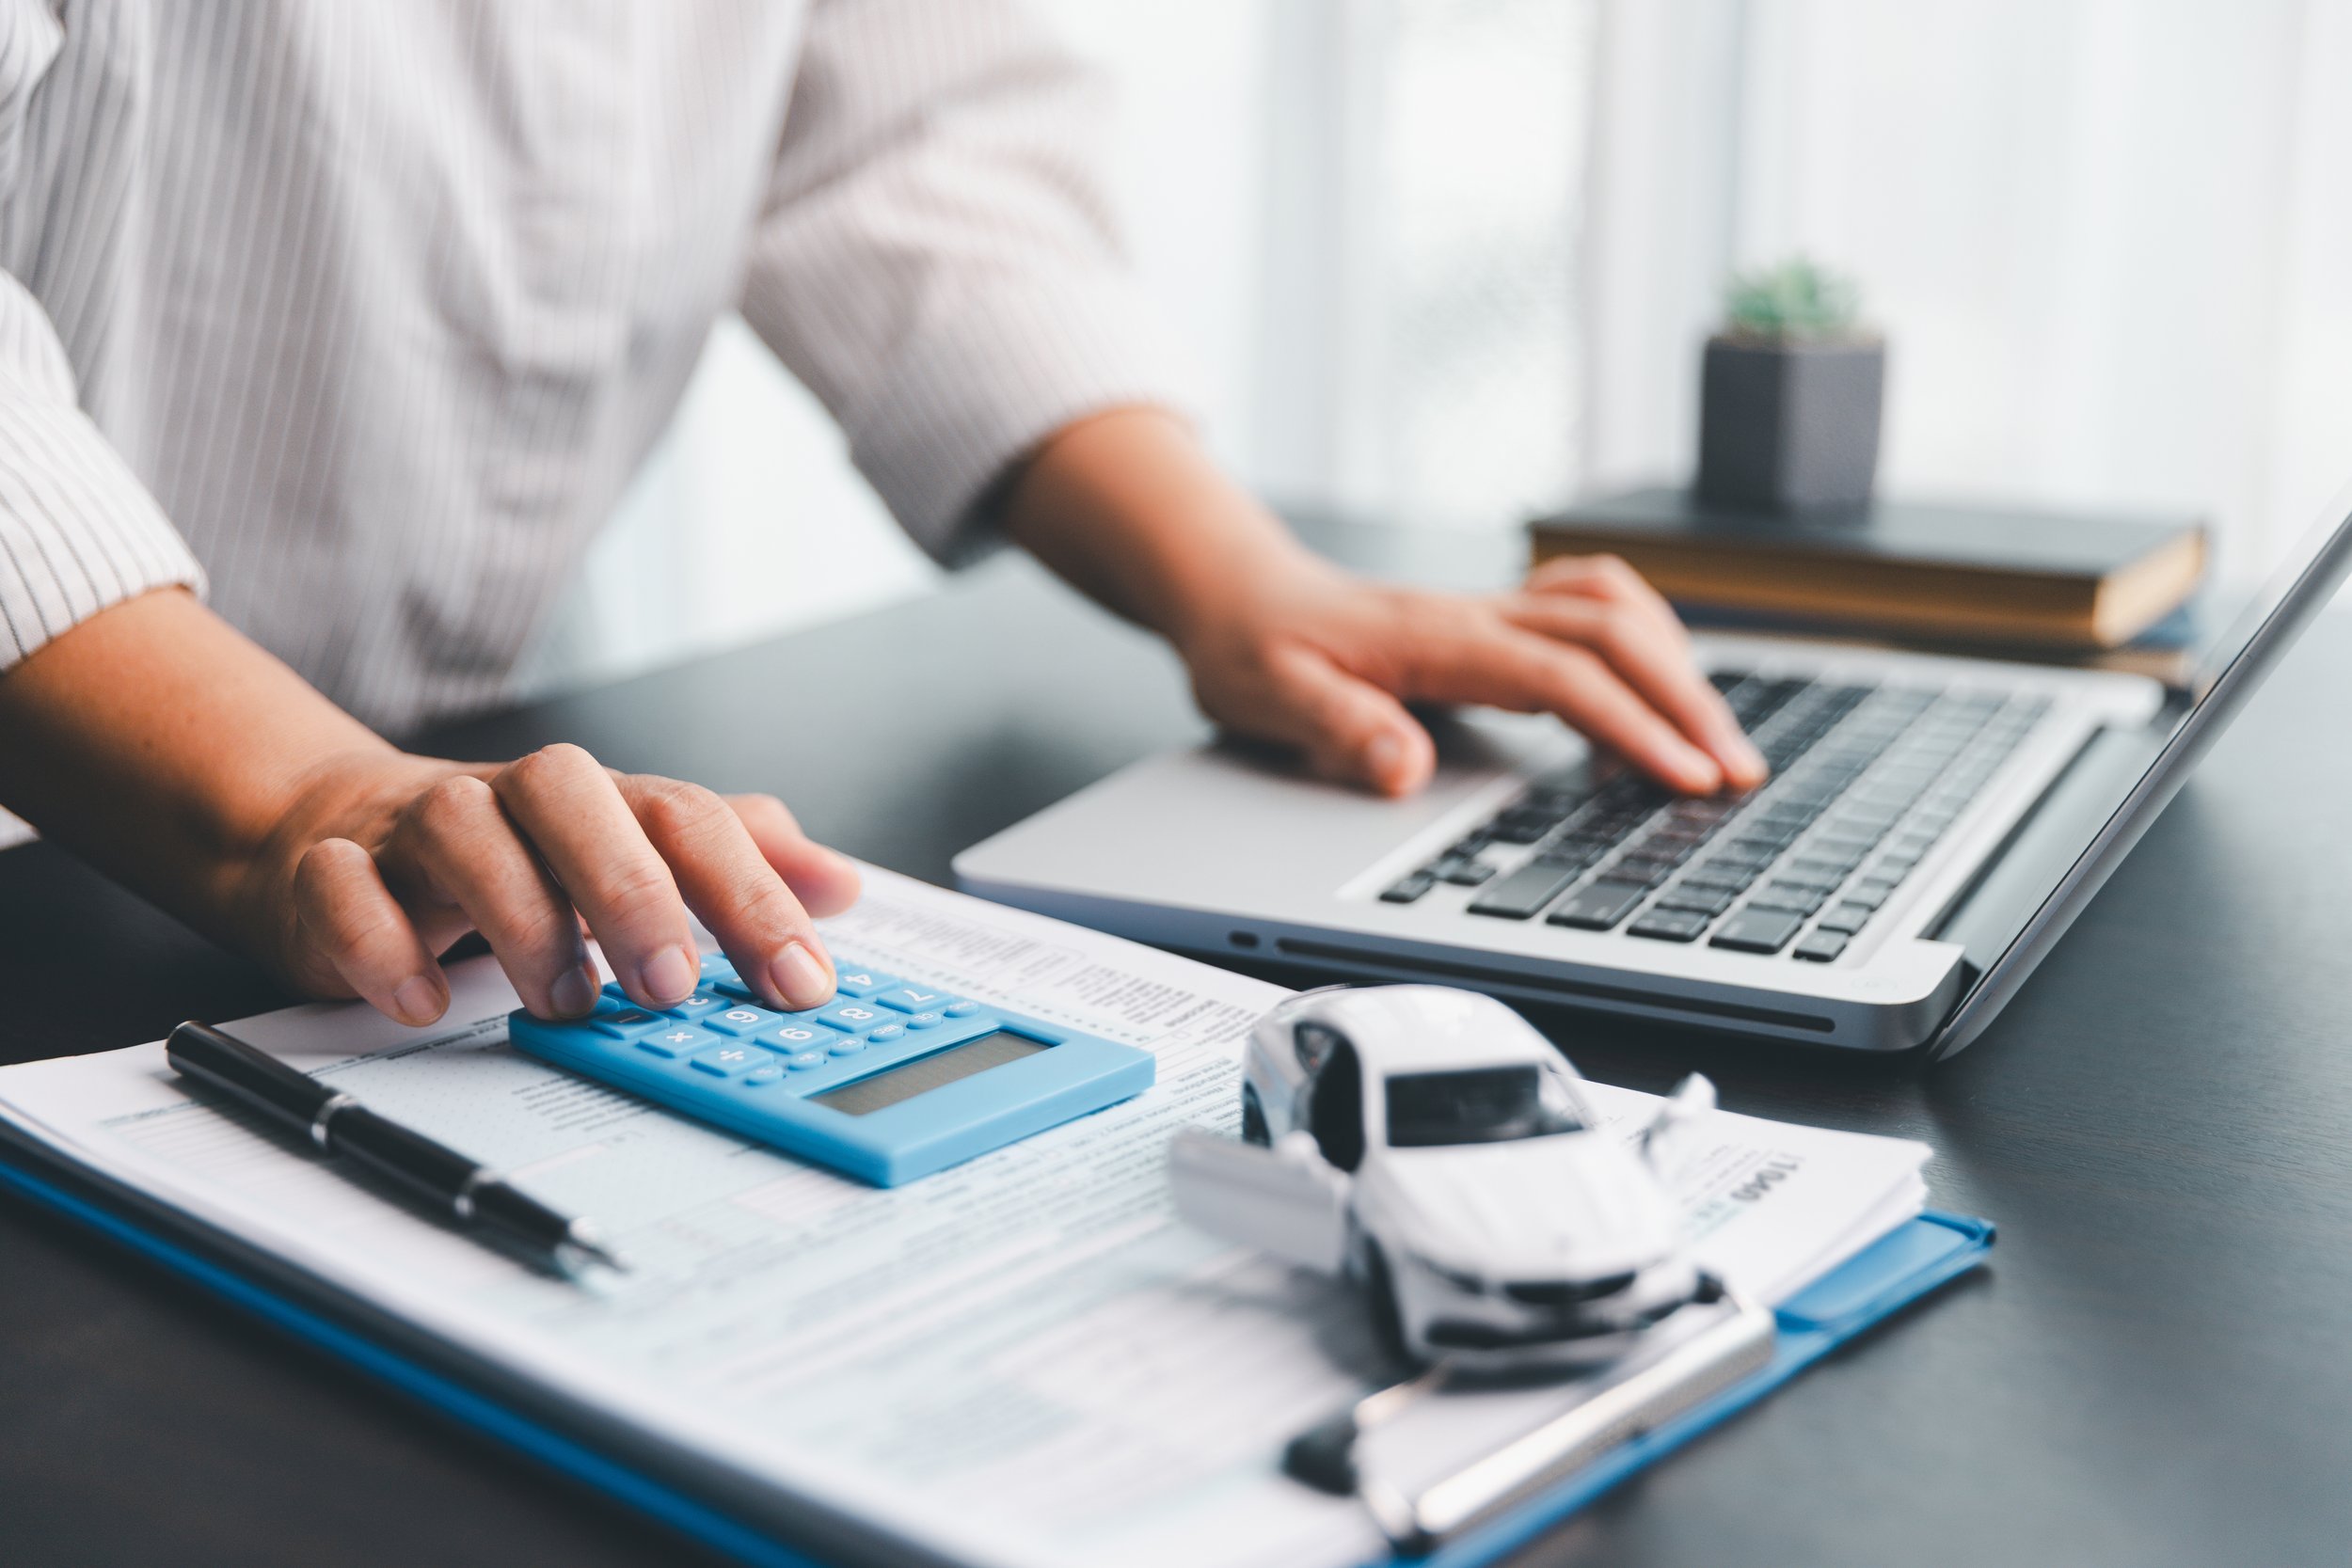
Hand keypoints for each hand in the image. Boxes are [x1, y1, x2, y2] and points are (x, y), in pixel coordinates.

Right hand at [238, 745, 861, 1027]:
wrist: (334, 827)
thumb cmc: (512, 850)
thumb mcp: (630, 849)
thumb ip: (736, 859)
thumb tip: (840, 885)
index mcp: (597, 798)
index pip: (686, 818)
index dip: (750, 895)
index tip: (800, 978)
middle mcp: (511, 799)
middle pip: (573, 796)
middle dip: (634, 890)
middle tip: (675, 986)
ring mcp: (416, 829)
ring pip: (463, 830)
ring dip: (524, 920)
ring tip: (568, 1003)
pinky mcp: (329, 872)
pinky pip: (344, 888)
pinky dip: (385, 943)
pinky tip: (429, 1001)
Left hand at [1170, 553, 1768, 797]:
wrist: (1235, 593)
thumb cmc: (1252, 646)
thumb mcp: (1268, 698)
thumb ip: (1336, 731)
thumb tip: (1402, 769)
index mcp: (1437, 637)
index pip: (1562, 675)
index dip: (1632, 725)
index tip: (1686, 777)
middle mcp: (1479, 612)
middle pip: (1617, 633)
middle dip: (1688, 701)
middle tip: (1739, 774)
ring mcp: (1494, 609)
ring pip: (1619, 611)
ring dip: (1679, 668)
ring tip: (1714, 744)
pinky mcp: (1498, 619)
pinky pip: (1596, 608)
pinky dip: (1644, 646)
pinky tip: (1648, 701)